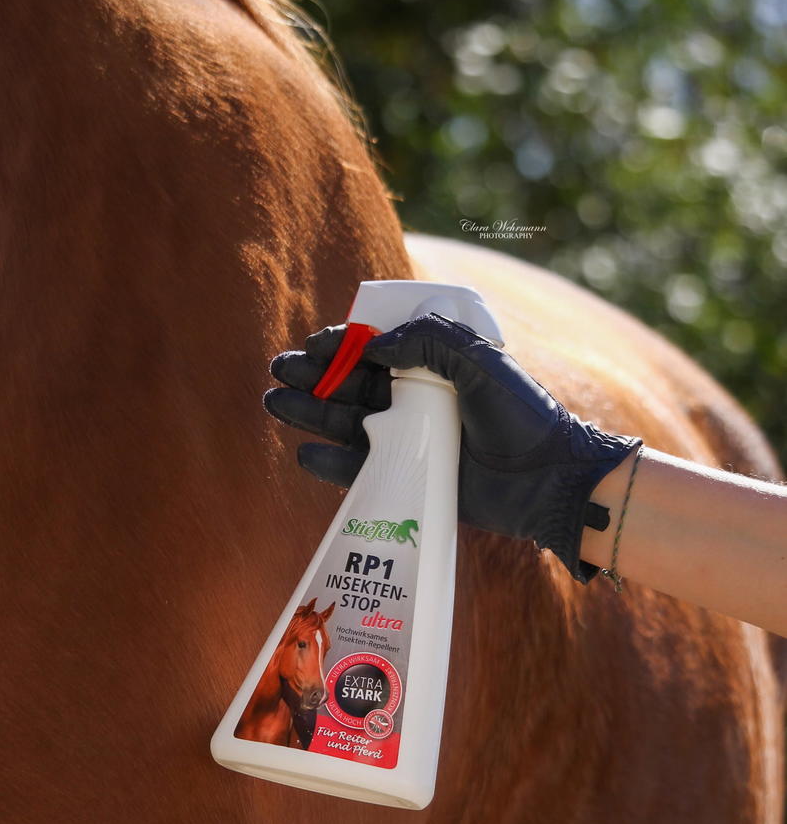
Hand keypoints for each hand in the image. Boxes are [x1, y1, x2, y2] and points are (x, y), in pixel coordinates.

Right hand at [264, 313, 641, 582]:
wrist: (548, 481)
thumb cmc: (524, 418)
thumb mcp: (483, 363)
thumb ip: (432, 342)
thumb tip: (374, 345)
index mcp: (434, 367)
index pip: (375, 350)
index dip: (340, 345)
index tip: (312, 345)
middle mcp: (416, 401)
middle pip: (352, 385)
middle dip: (312, 377)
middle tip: (278, 373)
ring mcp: (409, 441)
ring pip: (348, 423)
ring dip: (310, 413)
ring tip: (276, 404)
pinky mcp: (407, 479)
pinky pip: (359, 468)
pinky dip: (331, 461)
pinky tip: (305, 453)